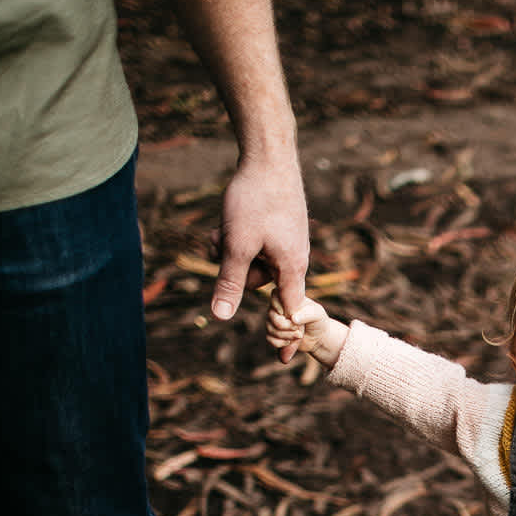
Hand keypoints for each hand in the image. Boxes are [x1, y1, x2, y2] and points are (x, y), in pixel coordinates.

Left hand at [212, 152, 309, 351]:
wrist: (269, 156)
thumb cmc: (256, 200)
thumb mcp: (237, 245)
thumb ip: (229, 282)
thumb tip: (221, 317)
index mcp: (291, 267)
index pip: (290, 311)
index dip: (284, 334)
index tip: (283, 359)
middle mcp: (294, 258)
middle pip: (259, 283)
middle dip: (236, 269)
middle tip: (223, 246)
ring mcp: (286, 242)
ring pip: (252, 261)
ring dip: (232, 250)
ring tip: (222, 230)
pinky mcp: (278, 229)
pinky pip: (254, 244)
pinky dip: (238, 237)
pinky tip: (228, 221)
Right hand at [266, 293, 346, 368]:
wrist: (318, 338)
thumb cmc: (318, 321)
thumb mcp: (318, 315)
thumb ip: (307, 314)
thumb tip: (293, 318)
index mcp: (287, 298)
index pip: (275, 295)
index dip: (280, 307)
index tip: (290, 315)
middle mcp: (277, 308)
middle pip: (271, 316)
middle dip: (285, 326)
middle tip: (298, 329)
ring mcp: (273, 321)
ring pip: (270, 328)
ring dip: (286, 336)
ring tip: (299, 335)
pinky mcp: (274, 334)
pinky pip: (269, 339)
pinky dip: (280, 343)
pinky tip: (290, 342)